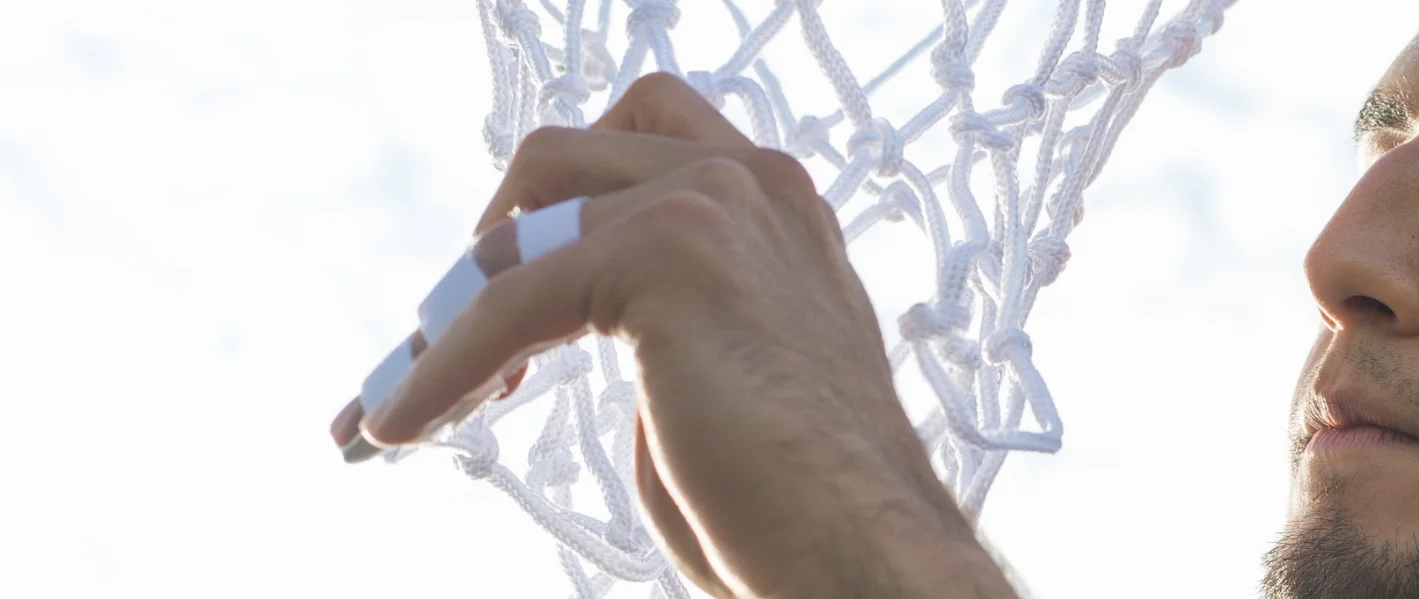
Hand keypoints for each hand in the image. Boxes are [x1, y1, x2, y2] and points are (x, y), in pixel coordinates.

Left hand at [327, 73, 1015, 598]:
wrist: (862, 543)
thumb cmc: (798, 498)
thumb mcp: (720, 366)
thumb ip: (659, 313)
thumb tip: (548, 319)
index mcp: (777, 206)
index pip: (633, 136)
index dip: (552, 208)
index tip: (496, 301)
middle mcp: (753, 180)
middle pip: (560, 157)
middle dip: (488, 246)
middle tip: (447, 341)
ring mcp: (716, 202)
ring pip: (521, 225)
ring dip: (453, 312)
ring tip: (421, 394)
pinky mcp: (668, 250)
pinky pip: (505, 303)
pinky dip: (438, 368)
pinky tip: (405, 423)